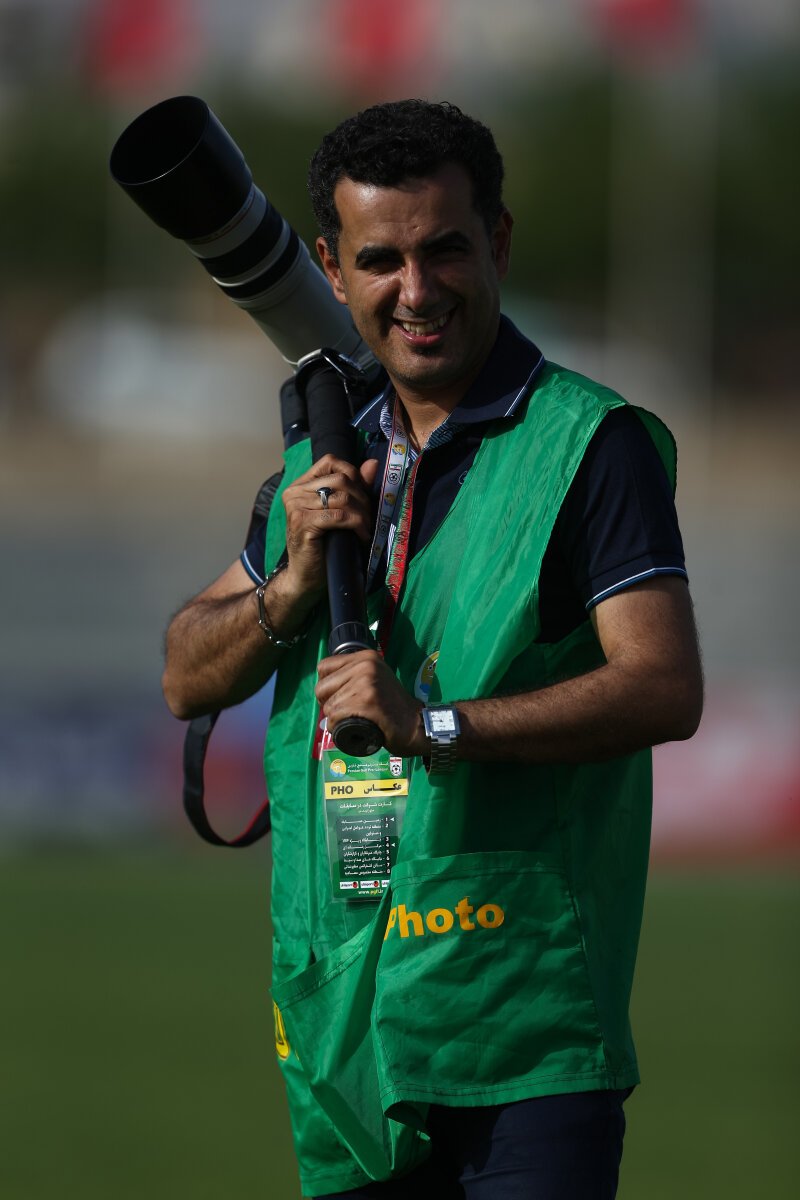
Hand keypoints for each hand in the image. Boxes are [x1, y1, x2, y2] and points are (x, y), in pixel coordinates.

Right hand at [281, 454, 378, 596]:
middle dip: (362, 498)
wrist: (306, 577)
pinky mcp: (303, 523)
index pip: (331, 461)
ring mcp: (296, 507)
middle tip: (369, 518)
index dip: (353, 474)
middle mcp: (294, 492)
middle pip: (341, 479)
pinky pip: (340, 515)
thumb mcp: (340, 512)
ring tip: (365, 528)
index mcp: (300, 485)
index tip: (363, 496)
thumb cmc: (323, 545)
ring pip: (343, 497)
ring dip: (362, 514)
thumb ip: (354, 486)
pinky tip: (360, 537)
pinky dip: (356, 525)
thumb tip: (372, 463)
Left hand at [315, 650, 425, 756]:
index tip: (339, 697)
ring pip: (329, 706)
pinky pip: (336, 718)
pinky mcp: (366, 701)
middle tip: (346, 712)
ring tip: (354, 721)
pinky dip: (339, 729)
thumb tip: (323, 691)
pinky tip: (353, 730)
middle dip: (329, 705)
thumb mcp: (374, 678)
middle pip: (322, 688)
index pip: (324, 667)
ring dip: (336, 720)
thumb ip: (352, 676)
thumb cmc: (392, 706)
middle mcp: (365, 665)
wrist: (414, 724)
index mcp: (366, 656)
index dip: (326, 686)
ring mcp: (366, 682)